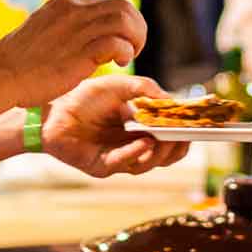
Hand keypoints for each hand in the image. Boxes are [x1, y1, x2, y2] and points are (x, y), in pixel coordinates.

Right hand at [0, 0, 146, 109]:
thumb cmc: (17, 65)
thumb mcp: (43, 34)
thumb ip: (65, 30)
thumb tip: (85, 39)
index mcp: (65, 4)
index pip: (109, 4)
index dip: (123, 24)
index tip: (121, 43)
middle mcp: (73, 10)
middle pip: (124, 8)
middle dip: (136, 29)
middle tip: (133, 50)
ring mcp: (76, 29)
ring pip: (125, 20)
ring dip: (135, 39)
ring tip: (128, 57)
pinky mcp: (79, 51)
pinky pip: (117, 42)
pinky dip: (126, 52)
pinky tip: (119, 65)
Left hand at [41, 74, 191, 176]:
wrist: (52, 109)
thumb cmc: (84, 97)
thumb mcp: (119, 86)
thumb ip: (145, 89)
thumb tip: (170, 100)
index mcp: (142, 127)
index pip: (172, 137)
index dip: (186, 133)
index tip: (199, 126)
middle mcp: (133, 146)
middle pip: (166, 156)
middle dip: (178, 147)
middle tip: (184, 136)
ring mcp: (119, 158)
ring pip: (148, 163)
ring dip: (160, 151)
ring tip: (165, 137)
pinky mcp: (101, 166)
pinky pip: (123, 163)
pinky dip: (136, 153)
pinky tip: (145, 142)